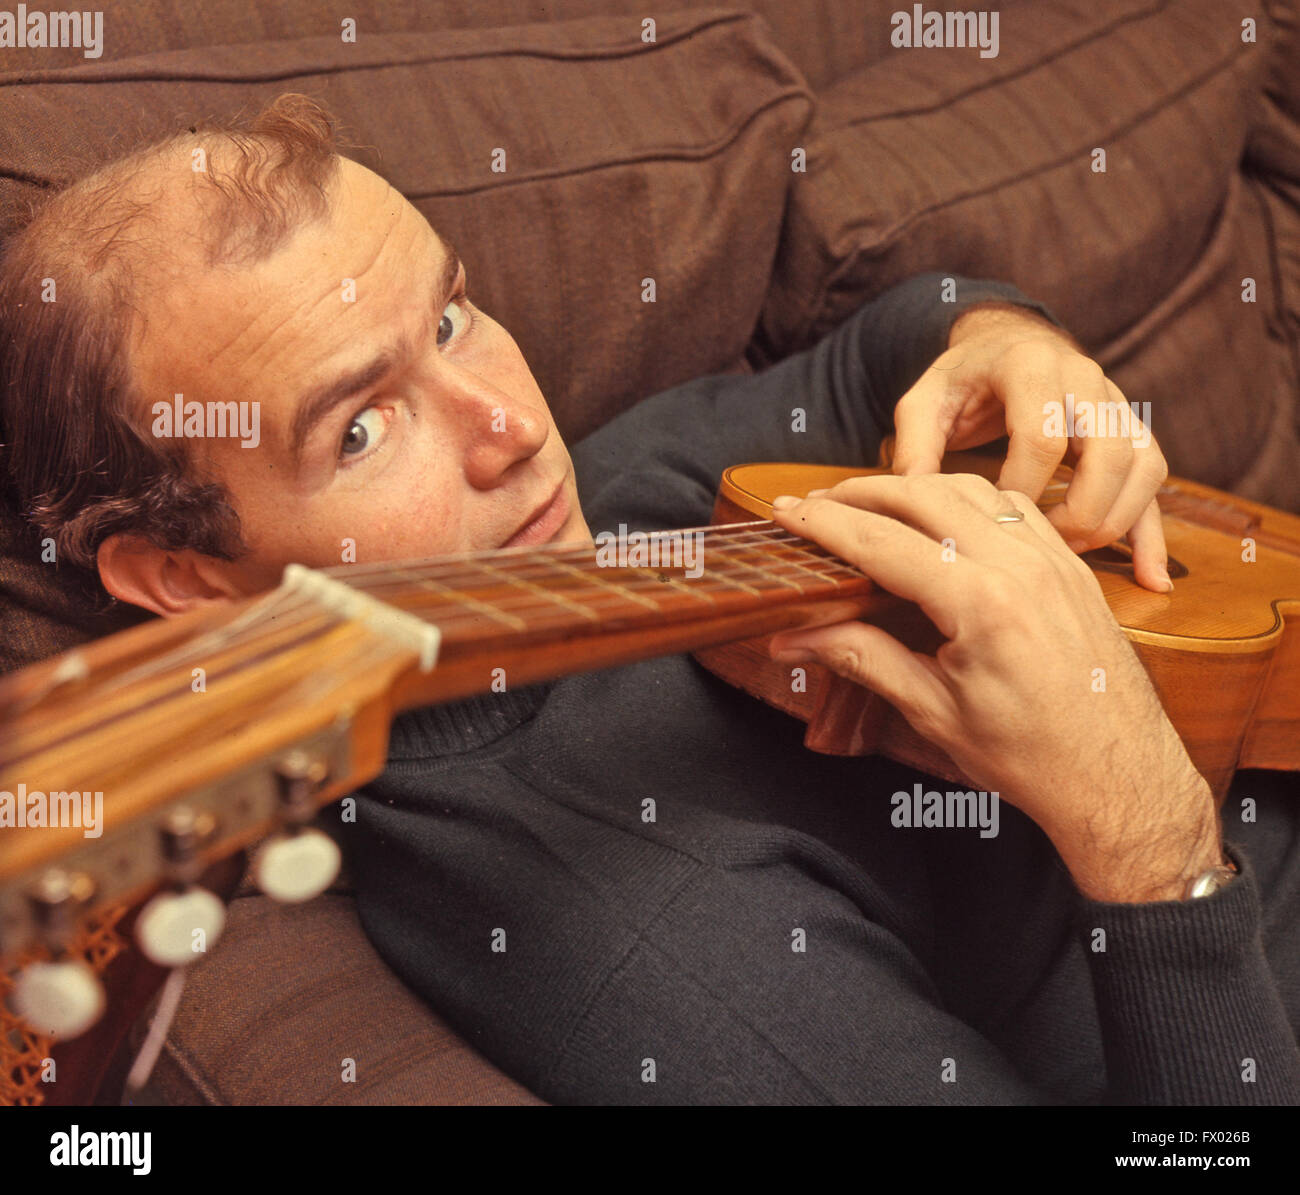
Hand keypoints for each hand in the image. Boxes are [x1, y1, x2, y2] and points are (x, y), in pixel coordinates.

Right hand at [767, 472, 1223, 902]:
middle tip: (817, 502)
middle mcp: (1022, 568)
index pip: (882, 542)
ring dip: (916, 486)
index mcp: (982, 605)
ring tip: (872, 501)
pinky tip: (943, 515)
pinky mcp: (1072, 568)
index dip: (825, 524)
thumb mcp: (934, 711)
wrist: (1119, 778)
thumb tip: (793, 637)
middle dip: (862, 490)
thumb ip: (860, 658)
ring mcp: (1054, 562)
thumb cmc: (1032, 756)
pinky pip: (1014, 508)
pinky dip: (968, 497)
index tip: (786, 512)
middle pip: (924, 495)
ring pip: (972, 488)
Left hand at [891, 303, 1172, 593]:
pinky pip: (1155, 480)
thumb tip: (907, 500)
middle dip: (1075, 513)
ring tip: (1067, 554)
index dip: (1021, 490)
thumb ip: (913, 445)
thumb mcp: (925, 402)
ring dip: (1111, 521)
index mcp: (1031, 366)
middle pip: (1107, 456)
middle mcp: (1086, 379)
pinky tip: (1150, 579)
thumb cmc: (961, 382)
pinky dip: (1152, 532)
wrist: (1005, 346)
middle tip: (1036, 547)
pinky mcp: (1133, 432)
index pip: (1043, 437)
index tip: (992, 524)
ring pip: (1141, 468)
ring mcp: (1118, 404)